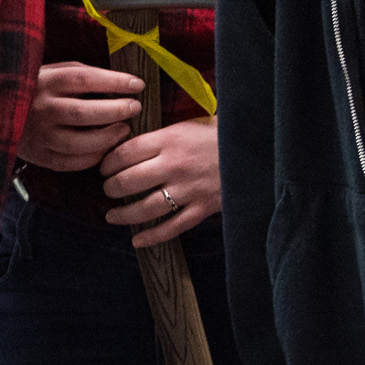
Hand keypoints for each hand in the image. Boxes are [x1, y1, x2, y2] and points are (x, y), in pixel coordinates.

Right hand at [22, 62, 143, 173]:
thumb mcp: (53, 71)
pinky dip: (91, 158)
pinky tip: (105, 149)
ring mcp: (38, 135)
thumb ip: (81, 74)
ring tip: (124, 130)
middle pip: (83, 112)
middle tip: (134, 108)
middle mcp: (40, 109)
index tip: (137, 84)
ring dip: (107, 138)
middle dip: (115, 111)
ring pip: (78, 142)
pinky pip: (69, 162)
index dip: (114, 82)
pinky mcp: (38, 155)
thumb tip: (120, 82)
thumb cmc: (36, 88)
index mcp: (45, 81)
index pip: (84, 79)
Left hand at [101, 115, 221, 247]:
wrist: (260, 149)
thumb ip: (163, 135)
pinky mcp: (202, 208)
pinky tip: (136, 241)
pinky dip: (151, 236)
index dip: (107, 162)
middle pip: (127, 181)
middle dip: (110, 188)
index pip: (124, 153)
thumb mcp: (191, 124)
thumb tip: (131, 142)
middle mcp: (175, 165)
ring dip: (123, 214)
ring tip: (112, 216)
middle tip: (107, 190)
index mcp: (170, 139)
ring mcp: (188, 190)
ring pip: (144, 208)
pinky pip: (171, 227)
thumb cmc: (223, 134)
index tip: (103, 167)